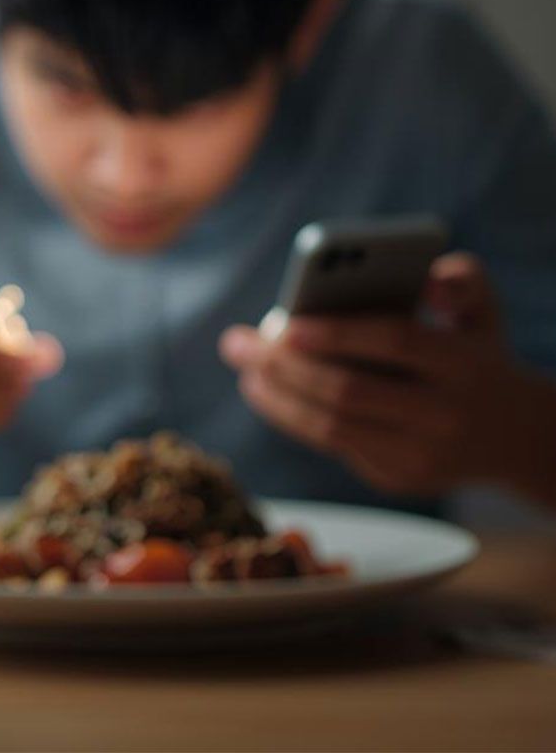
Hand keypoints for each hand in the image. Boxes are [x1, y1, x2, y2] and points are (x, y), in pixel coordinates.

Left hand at [220, 253, 555, 501]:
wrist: (516, 435)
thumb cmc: (476, 353)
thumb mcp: (483, 311)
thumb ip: (460, 278)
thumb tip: (424, 277)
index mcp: (464, 363)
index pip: (396, 343)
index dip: (337, 333)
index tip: (283, 322)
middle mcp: (445, 414)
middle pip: (350, 392)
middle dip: (284, 367)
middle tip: (237, 342)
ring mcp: (422, 454)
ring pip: (333, 427)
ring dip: (276, 397)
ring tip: (244, 367)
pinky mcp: (399, 477)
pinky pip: (334, 445)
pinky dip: (292, 417)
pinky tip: (264, 391)